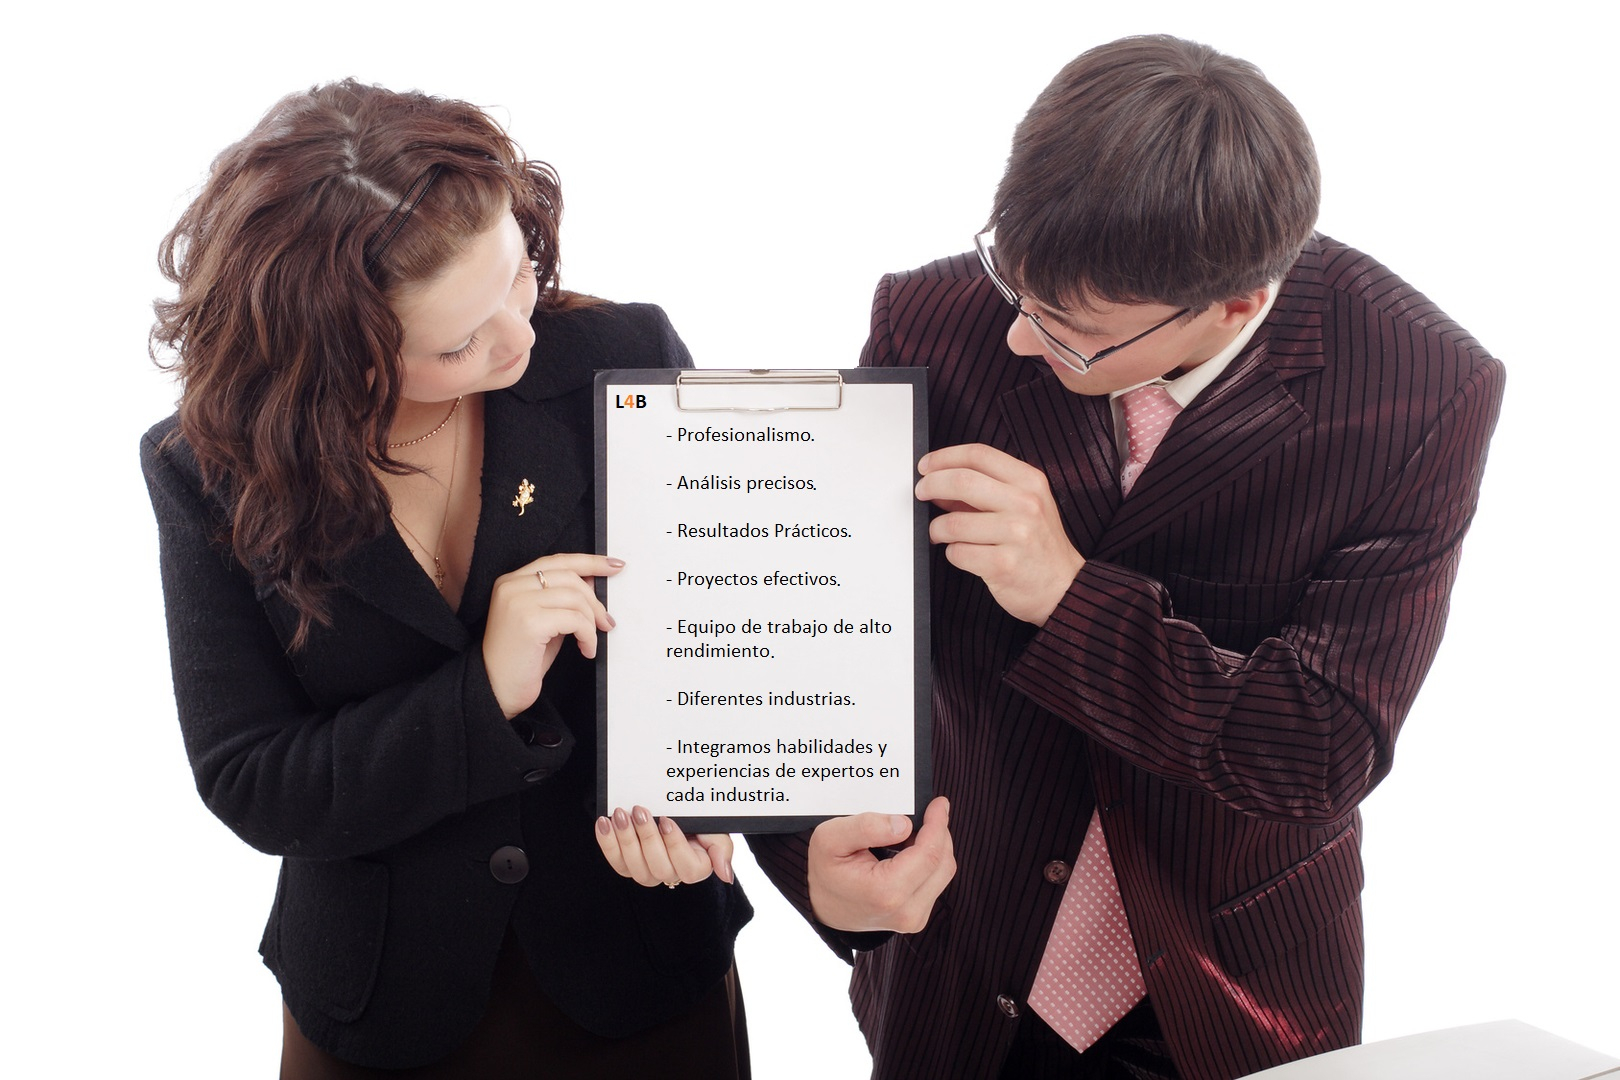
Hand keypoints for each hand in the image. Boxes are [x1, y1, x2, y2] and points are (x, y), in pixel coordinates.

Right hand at [483, 553, 621, 719]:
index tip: (614, 565)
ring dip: (592, 622)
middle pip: (569, 577)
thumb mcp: (546, 622)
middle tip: (606, 622)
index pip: (557, 561)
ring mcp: (518, 601)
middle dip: (595, 600)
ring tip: (591, 641)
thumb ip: (564, 600)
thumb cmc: (520, 661)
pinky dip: (587, 635)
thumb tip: (592, 581)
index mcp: (511, 582)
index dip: (589, 562)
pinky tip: (585, 650)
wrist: (495, 691)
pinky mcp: (529, 621)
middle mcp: (511, 586)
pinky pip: (574, 619)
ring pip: (574, 597)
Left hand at [595, 806, 734, 886]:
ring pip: (634, 867)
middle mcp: (670, 875)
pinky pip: (615, 860)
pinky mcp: (627, 866)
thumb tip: (725, 876)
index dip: (676, 846)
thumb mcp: (715, 831)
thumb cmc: (697, 822)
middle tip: (640, 810)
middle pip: (658, 868)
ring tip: (620, 814)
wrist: (671, 811)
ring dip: (625, 839)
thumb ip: (722, 850)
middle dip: (647, 837)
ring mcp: (647, 873)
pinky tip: (604, 822)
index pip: (687, 869)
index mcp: (695, 869)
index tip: (668, 820)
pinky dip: (607, 842)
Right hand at [808, 796, 954, 932]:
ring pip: (944, 873)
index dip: (938, 824)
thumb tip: (904, 824)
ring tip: (914, 832)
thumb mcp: (830, 838)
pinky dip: (930, 861)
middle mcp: (905, 912)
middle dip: (939, 833)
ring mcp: (913, 919)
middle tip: (928, 812)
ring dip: (936, 847)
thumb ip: (866, 827)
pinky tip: (912, 850)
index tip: (938, 804)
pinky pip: (936, 882)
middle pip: (943, 863)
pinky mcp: (917, 918)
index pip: (929, 854)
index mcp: (886, 892)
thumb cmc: (826, 871)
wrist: (823, 907)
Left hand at [915, 443, 1084, 624]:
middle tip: (921, 493)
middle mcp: (1026, 504)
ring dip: (938, 528)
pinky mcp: (1003, 564)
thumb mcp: (1023, 506)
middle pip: (962, 480)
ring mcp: (1016, 534)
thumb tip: (941, 481)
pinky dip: (952, 553)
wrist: (1064, 587)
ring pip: (953, 522)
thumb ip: (985, 490)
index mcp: (1030, 482)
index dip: (945, 457)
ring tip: (941, 533)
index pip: (979, 455)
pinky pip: (957, 552)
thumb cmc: (1039, 546)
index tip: (926, 465)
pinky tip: (963, 554)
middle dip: (931, 485)